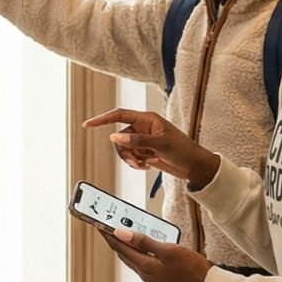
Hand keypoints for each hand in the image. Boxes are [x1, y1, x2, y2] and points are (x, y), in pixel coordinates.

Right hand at [85, 108, 220, 189]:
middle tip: (137, 161)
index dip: (102, 119)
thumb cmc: (183, 150)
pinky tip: (147, 166)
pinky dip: (135, 163)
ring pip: (123, 148)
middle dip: (124, 151)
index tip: (87, 125)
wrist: (194, 166)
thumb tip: (114, 136)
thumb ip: (136, 140)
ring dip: (130, 159)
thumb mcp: (160, 145)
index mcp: (147, 119)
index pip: (119, 114)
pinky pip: (130, 157)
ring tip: (144, 165)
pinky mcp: (145, 152)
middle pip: (119, 137)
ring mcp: (143, 140)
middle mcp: (143, 127)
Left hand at [96, 225, 211, 281]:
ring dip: (126, 244)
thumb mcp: (168, 250)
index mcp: (144, 266)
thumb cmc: (191, 268)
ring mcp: (152, 276)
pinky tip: (143, 242)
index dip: (108, 234)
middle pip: (124, 253)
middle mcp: (145, 273)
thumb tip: (120, 233)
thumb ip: (144, 241)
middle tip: (107, 223)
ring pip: (132, 257)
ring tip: (122, 229)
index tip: (98, 222)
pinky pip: (142, 260)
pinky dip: (138, 250)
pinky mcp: (160, 276)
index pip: (119, 248)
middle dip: (114, 238)